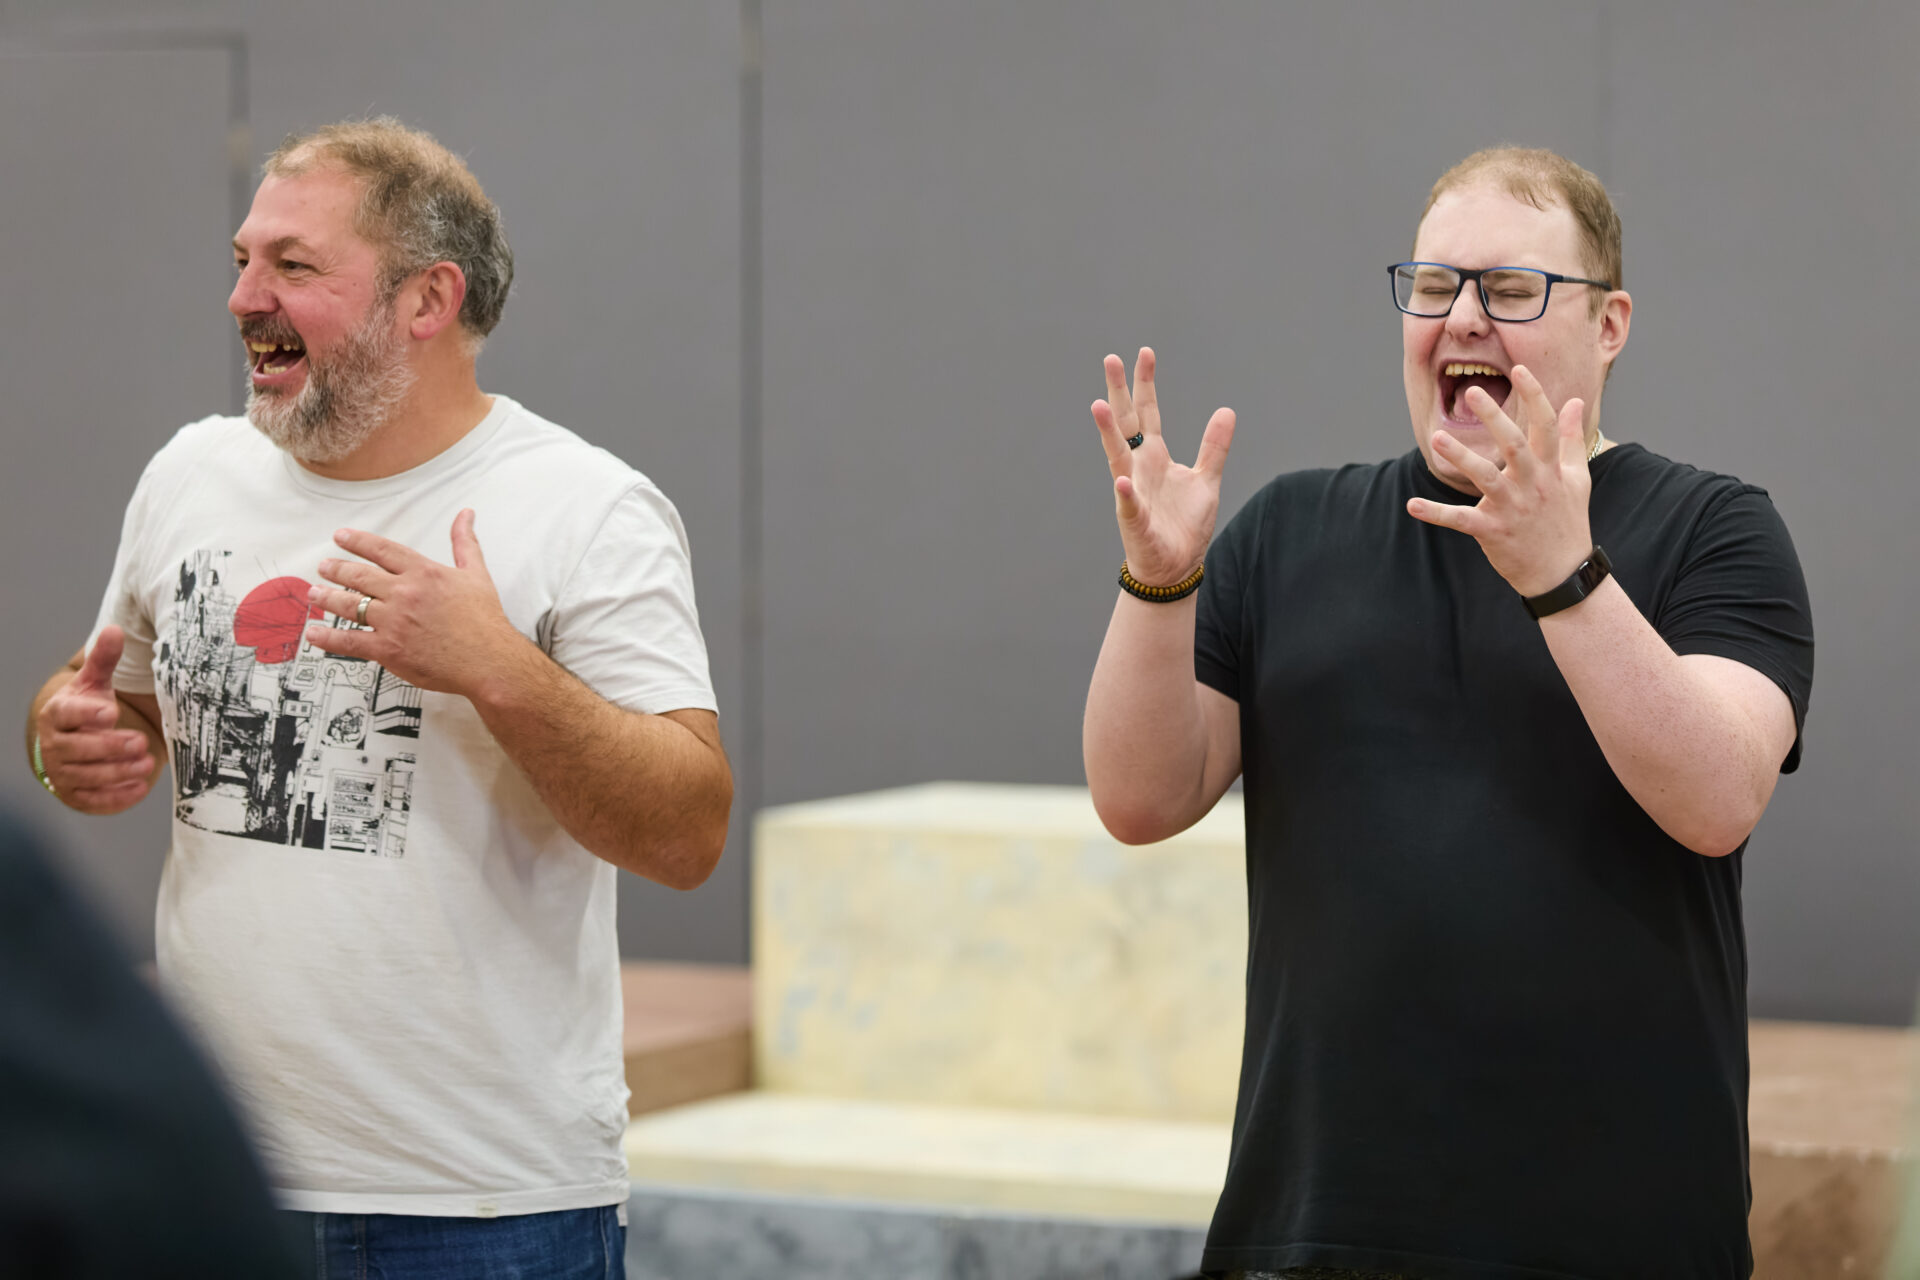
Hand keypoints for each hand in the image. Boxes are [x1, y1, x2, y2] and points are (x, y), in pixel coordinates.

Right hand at [35, 626, 157, 813]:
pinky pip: (93, 800)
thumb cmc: (87, 710)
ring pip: (87, 776)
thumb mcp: (94, 684)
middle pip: (77, 749)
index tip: (111, 712)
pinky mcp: (75, 795)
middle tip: (140, 742)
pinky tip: (139, 788)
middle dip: (109, 747)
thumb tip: (114, 630)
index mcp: (56, 714)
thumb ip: (103, 660)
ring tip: (147, 763)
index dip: (86, 714)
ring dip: (118, 772)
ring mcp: (62, 772)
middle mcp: (54, 745)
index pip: (65, 714)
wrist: (74, 742)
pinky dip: (115, 797)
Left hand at [305, 510, 528, 698]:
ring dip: (327, 597)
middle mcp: (403, 593)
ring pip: (349, 605)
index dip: (357, 542)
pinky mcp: (388, 649)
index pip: (382, 550)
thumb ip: (465, 542)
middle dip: (336, 569)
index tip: (340, 537)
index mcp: (423, 572)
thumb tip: (466, 515)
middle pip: (358, 576)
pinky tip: (314, 633)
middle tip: (323, 567)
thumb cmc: (485, 620)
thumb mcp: (477, 573)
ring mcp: (392, 621)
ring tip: (314, 593)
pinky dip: (329, 638)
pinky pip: (350, 642)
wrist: (489, 659)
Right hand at [1091, 347, 1235, 585]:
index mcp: (1155, 457)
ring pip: (1117, 457)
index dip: (1146, 384)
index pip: (1147, 413)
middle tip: (1111, 358)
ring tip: (1099, 406)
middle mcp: (1138, 469)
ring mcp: (1132, 493)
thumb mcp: (1206, 479)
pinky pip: (1129, 506)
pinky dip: (1126, 495)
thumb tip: (1227, 410)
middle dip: (1119, 392)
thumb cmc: (1184, 525)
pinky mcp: (1135, 522)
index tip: (1144, 353)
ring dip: (1108, 433)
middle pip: (1126, 424)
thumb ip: (1213, 446)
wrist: (1174, 567)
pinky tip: (1122, 481)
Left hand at [1406, 364, 1593, 596]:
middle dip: (1494, 418)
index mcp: (1550, 469)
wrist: (1564, 573)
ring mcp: (1511, 508)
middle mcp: (1532, 485)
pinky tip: (1412, 505)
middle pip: (1514, 445)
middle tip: (1473, 392)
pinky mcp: (1492, 531)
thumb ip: (1571, 439)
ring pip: (1485, 478)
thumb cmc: (1567, 521)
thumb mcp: (1576, 478)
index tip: (1521, 369)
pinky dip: (1436, 513)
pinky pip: (1460, 520)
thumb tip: (1577, 402)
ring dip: (1461, 457)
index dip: (1535, 396)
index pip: (1546, 425)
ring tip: (1437, 438)